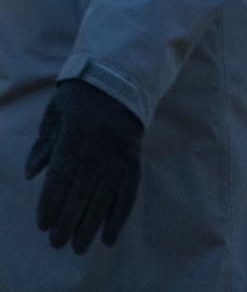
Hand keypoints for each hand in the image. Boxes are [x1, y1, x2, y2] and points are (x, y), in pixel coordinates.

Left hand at [24, 80, 143, 252]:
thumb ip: (43, 144)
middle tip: (58, 243)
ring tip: (80, 247)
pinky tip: (110, 236)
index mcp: (75, 140)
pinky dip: (119, 216)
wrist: (121, 80)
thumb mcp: (55, 113)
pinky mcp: (133, 161)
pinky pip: (128, 193)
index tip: (43, 225)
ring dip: (91, 225)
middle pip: (81, 195)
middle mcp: (97, 153)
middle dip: (68, 223)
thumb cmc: (80, 97)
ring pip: (103, 198)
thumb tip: (30, 174)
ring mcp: (118, 158)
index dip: (51, 205)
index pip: (60, 180)